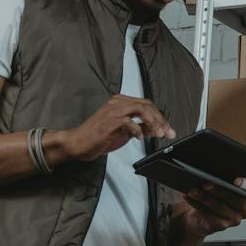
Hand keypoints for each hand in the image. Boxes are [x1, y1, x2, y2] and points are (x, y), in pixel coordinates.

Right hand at [58, 95, 174, 161]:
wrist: (77, 143)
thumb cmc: (96, 137)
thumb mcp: (124, 133)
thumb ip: (140, 128)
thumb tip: (156, 129)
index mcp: (120, 102)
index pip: (146, 105)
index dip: (160, 117)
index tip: (168, 129)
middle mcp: (117, 103)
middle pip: (147, 105)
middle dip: (160, 120)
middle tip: (167, 132)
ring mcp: (113, 110)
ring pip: (141, 109)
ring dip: (153, 122)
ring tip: (159, 134)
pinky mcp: (110, 121)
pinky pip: (129, 122)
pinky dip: (138, 130)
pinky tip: (140, 138)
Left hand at [170, 179, 245, 245]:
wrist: (199, 219)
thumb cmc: (212, 198)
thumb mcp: (219, 187)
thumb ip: (221, 180)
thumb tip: (211, 173)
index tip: (235, 181)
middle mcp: (244, 209)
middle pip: (233, 198)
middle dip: (218, 190)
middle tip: (206, 184)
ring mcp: (234, 219)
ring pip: (220, 206)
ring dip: (204, 197)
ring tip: (193, 190)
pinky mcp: (222, 226)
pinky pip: (209, 215)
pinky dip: (197, 204)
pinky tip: (189, 198)